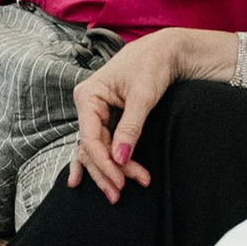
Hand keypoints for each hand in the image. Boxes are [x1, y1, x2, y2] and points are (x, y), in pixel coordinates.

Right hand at [68, 28, 208, 198]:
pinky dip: (99, 161)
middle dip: (106, 171)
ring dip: (107, 170)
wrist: (166, 51)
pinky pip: (100, 143)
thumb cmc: (153, 65)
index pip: (90, 138)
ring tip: (116, 195)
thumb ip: (130, 128)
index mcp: (89, 95)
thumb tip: (120, 159)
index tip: (122, 182)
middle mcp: (88, 104)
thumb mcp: (143, 97)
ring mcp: (96, 111)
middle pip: (92, 147)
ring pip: (96, 148)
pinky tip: (80, 180)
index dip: (104, 162)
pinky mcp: (108, 117)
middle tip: (120, 194)